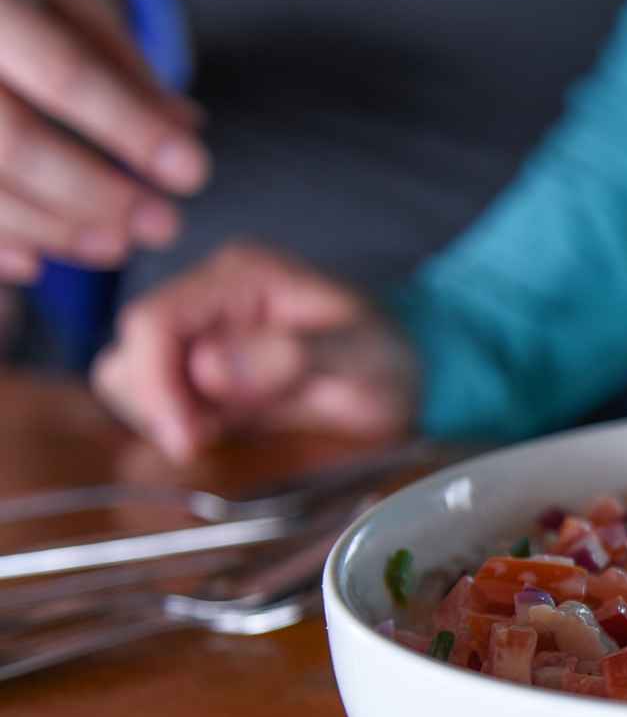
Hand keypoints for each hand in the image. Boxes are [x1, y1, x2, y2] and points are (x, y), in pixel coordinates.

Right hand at [0, 0, 206, 280]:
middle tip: (163, 226)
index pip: (66, 75)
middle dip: (94, 194)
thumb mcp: (71, 9)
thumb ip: (126, 70)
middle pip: (14, 142)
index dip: (132, 131)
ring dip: (51, 229)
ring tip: (116, 248)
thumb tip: (187, 129)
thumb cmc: (13, 10)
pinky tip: (36, 264)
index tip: (193, 172)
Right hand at [92, 242, 417, 460]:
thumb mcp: (359, 356)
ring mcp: (201, 334)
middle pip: (132, 350)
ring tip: (221, 434)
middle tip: (208, 440)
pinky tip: (219, 434)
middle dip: (158, 403)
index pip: (153, 321)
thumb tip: (211, 367)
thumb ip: (293, 356)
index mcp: (240, 275)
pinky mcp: (201, 372)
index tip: (190, 435)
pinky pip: (153, 399)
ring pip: (129, 375)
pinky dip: (171, 422)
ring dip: (161, 414)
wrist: (406, 380)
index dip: (158, 383)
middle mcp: (208, 297)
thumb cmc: (388, 359)